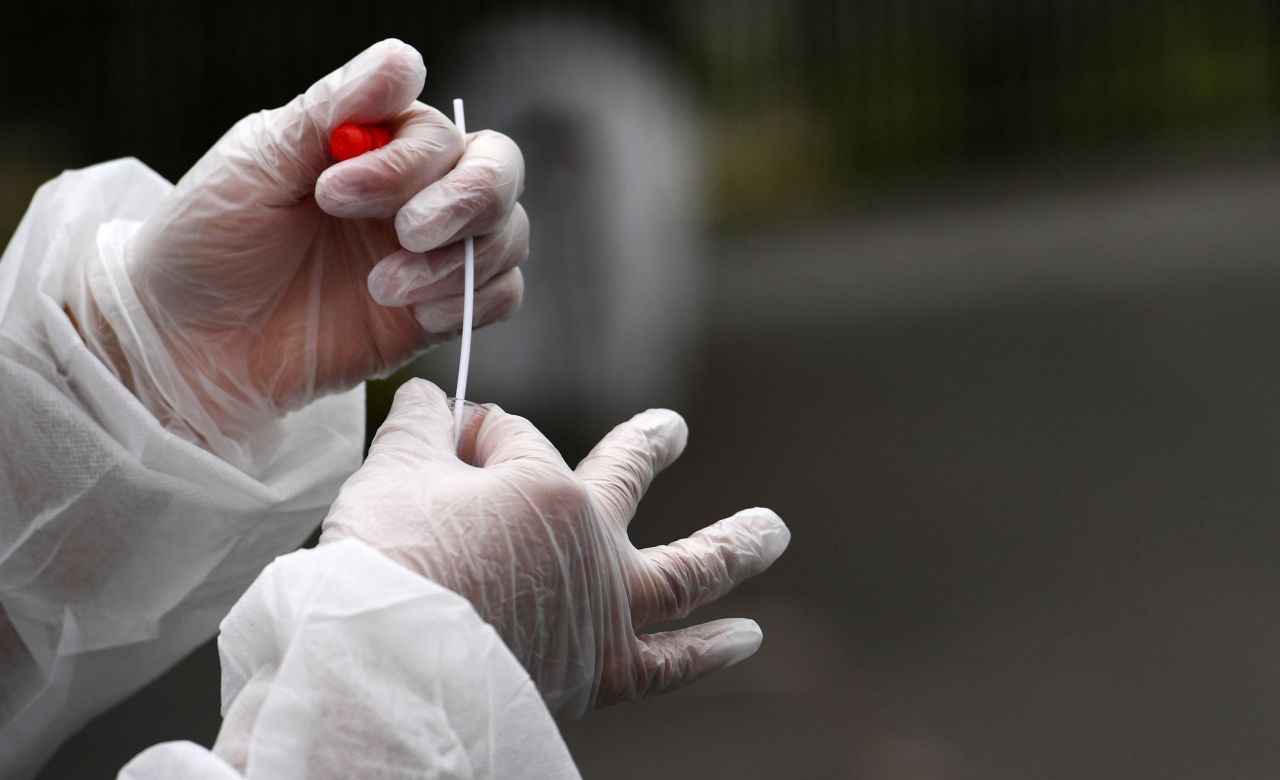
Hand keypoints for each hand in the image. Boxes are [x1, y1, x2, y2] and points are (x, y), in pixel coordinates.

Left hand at [79, 40, 526, 443]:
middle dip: (465, 200)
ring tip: (382, 288)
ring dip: (459, 260)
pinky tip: (409, 311)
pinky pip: (500, 296)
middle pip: (497, 170)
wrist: (187, 348)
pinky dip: (471, 301)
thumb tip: (405, 60)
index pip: (436, 130)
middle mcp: (413, 192)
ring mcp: (430, 255)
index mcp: (371, 144)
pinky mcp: (436, 314)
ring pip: (508, 233)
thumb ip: (332, 110)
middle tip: (404, 234)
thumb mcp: (256, 162)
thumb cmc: (206, 244)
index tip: (333, 192)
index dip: (405, 159)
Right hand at [320, 379, 790, 716]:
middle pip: (627, 476)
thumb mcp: (390, 475)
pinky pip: (671, 661)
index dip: (478, 435)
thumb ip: (418, 429)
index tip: (450, 439)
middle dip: (648, 448)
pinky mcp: (602, 669)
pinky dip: (710, 649)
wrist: (387, 669)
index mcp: (542, 484)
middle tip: (673, 429)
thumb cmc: (386, 564)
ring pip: (691, 570)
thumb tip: (426, 396)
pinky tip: (749, 636)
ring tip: (773, 530)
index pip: (515, 441)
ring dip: (735, 545)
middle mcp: (590, 538)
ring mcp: (605, 605)